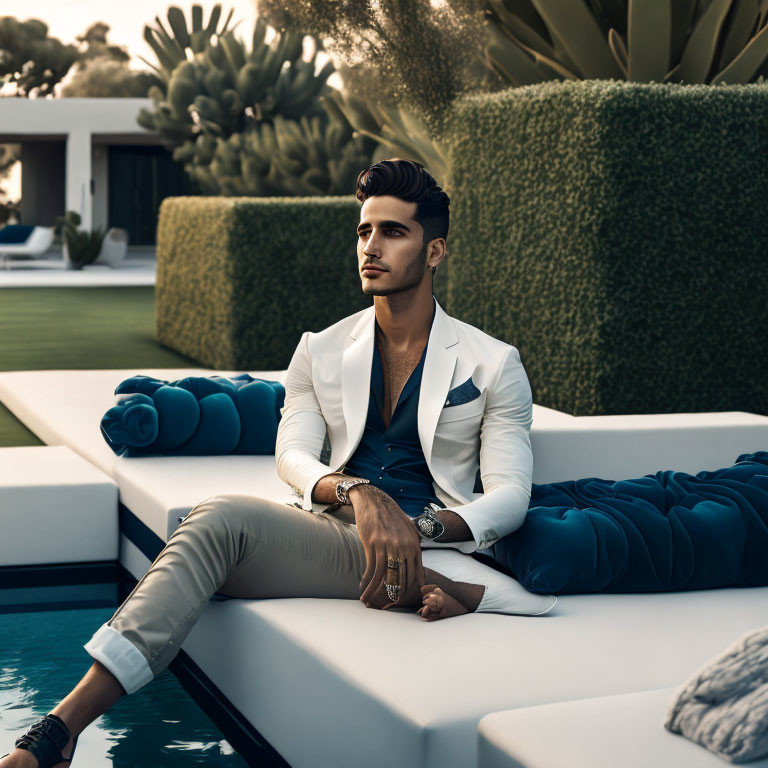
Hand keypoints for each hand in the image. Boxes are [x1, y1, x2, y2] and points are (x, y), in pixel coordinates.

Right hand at [351, 484, 425, 608]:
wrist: (374, 501)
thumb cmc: (392, 517)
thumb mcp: (409, 531)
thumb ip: (414, 549)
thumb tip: (418, 570)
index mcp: (414, 545)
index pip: (415, 574)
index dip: (409, 590)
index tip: (403, 601)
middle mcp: (402, 547)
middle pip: (400, 578)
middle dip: (394, 595)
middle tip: (386, 607)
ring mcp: (387, 546)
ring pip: (383, 576)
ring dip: (375, 592)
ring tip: (368, 601)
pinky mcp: (372, 544)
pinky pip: (371, 568)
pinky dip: (366, 580)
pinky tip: (363, 586)